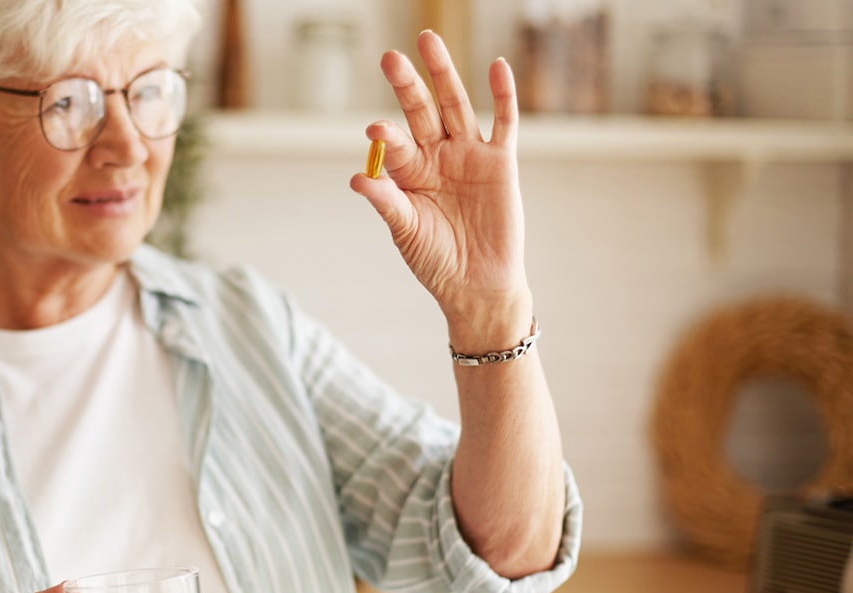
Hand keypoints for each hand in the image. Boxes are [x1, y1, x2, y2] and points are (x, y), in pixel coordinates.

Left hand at [350, 30, 527, 328]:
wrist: (478, 285)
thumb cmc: (436, 260)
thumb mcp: (406, 231)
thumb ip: (386, 201)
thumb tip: (357, 177)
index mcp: (408, 173)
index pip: (395, 144)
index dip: (386, 136)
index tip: (376, 130)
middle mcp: (436, 156)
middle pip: (421, 111)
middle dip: (407, 85)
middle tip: (390, 57)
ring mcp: (469, 155)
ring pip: (456, 105)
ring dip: (443, 74)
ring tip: (428, 41)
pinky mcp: (500, 162)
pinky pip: (503, 122)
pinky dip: (502, 95)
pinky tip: (496, 67)